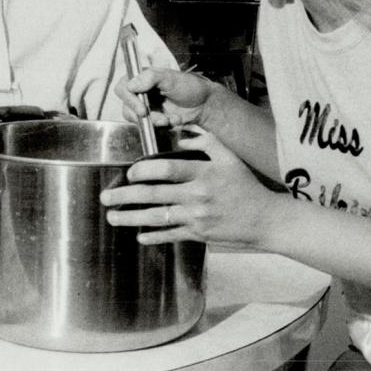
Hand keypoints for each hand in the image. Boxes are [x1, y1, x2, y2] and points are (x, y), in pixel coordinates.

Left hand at [100, 129, 283, 248]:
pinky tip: (139, 236)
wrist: (265, 219)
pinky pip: (171, 236)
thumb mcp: (230, 158)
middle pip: (154, 195)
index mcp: (204, 173)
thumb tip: (183, 133)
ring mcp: (197, 217)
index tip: (130, 173)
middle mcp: (198, 195)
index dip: (144, 170)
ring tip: (112, 217)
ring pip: (157, 218)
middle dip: (125, 196)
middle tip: (105, 197)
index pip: (167, 169)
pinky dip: (154, 237)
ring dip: (131, 218)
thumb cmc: (246, 186)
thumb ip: (207, 141)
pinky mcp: (199, 234)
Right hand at [118, 67, 219, 129]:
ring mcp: (146, 107)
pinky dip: (162, 125)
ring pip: (137, 120)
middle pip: (127, 107)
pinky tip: (174, 120)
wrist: (203, 104)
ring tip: (169, 119)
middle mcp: (141, 92)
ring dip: (155, 121)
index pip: (123, 88)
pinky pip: (149, 127)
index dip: (129, 100)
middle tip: (160, 118)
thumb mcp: (170, 77)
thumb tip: (131, 85)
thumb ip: (150, 78)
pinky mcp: (153, 119)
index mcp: (142, 78)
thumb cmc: (189, 86)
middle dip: (145, 115)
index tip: (141, 109)